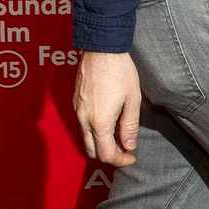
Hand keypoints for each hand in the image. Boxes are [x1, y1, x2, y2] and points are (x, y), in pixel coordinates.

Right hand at [73, 50, 141, 166]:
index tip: (132, 157)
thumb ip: (129, 126)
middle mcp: (84, 120)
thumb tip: (129, 145)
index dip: (121, 160)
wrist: (101, 49)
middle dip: (109, 155)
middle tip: (125, 150)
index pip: (107, 154)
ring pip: (85, 138)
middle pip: (92, 150)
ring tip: (118, 137)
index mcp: (99, 122)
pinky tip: (107, 123)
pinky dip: (93, 131)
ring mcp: (77, 111)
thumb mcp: (132, 100)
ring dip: (100, 143)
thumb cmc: (120, 72)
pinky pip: (82, 125)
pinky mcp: (75, 102)